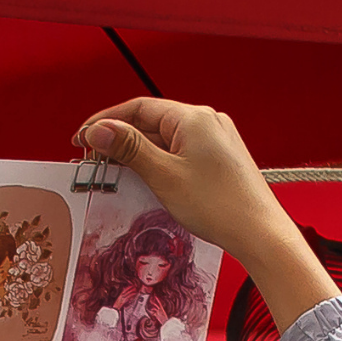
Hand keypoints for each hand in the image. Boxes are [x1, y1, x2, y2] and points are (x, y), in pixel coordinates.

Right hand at [75, 98, 335, 318]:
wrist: (260, 233)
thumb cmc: (217, 205)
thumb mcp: (164, 175)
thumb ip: (129, 148)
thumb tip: (97, 129)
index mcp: (193, 117)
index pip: (138, 107)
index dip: (106, 121)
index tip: (81, 138)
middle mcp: (207, 121)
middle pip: (151, 122)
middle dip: (119, 139)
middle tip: (92, 160)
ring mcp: (216, 140)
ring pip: (165, 138)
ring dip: (137, 152)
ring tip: (113, 171)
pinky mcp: (220, 159)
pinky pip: (180, 152)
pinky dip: (158, 161)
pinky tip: (144, 178)